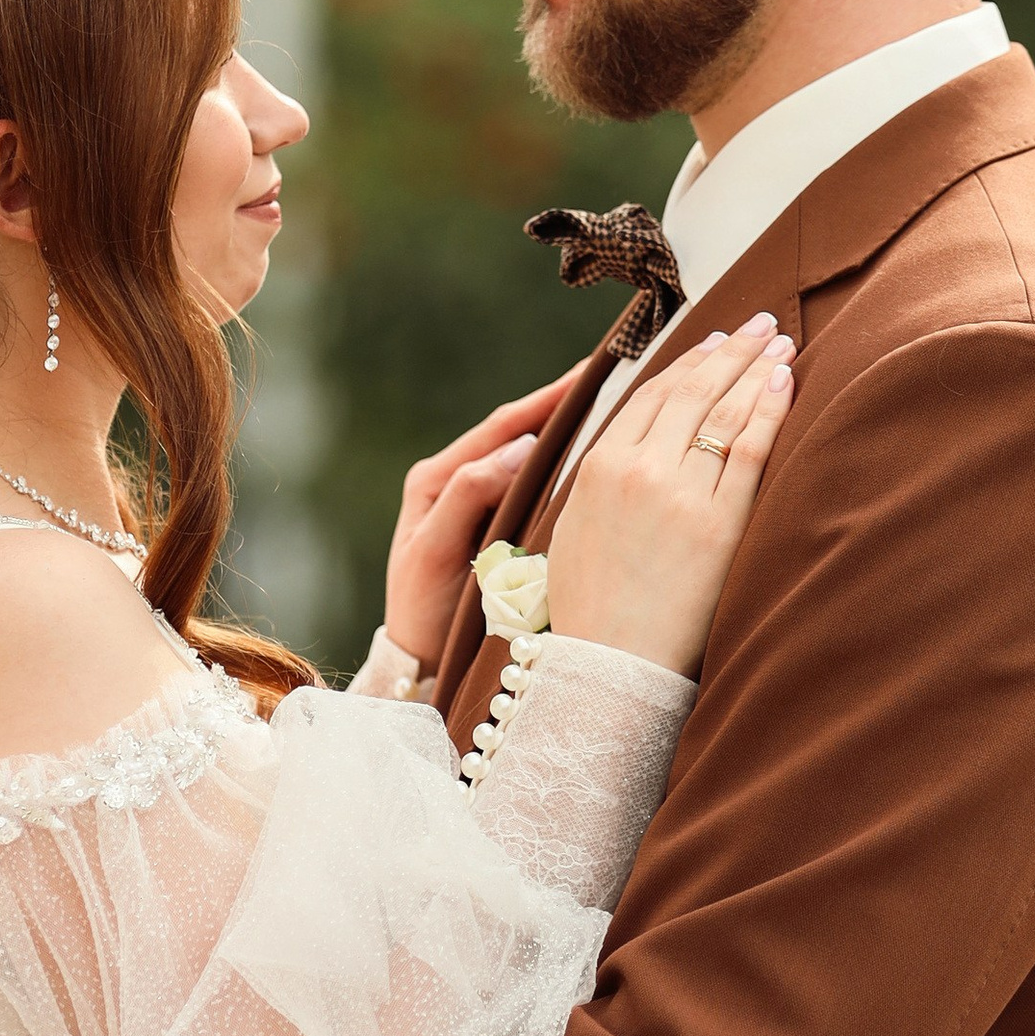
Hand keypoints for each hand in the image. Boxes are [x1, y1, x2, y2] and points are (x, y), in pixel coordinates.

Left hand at [383, 364, 590, 669]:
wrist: (418, 662)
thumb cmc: (422, 611)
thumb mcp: (435, 552)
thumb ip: (467, 497)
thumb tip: (519, 448)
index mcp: (437, 478)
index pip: (503, 426)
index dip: (547, 399)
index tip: (591, 373)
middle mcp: (458, 482)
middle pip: (520, 433)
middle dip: (565, 408)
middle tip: (616, 382)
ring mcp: (478, 505)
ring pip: (530, 461)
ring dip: (567, 438)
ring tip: (615, 414)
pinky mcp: (496, 528)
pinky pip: (533, 490)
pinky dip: (562, 475)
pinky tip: (596, 470)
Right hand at [544, 318, 793, 674]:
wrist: (609, 665)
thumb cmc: (590, 605)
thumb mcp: (576, 525)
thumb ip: (605, 476)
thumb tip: (638, 440)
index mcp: (598, 466)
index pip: (651, 394)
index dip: (688, 362)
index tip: (715, 342)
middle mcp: (637, 470)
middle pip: (692, 391)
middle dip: (731, 351)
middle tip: (761, 324)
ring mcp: (679, 494)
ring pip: (723, 411)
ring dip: (755, 370)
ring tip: (780, 344)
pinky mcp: (718, 524)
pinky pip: (749, 451)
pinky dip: (768, 411)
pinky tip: (784, 385)